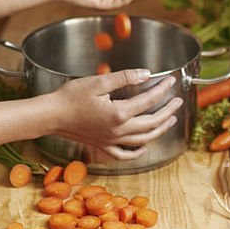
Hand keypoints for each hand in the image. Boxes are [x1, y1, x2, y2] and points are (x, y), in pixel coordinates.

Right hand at [48, 69, 182, 159]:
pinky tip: (145, 146)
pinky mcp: (103, 145)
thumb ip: (125, 78)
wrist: (51, 115)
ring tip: (170, 120)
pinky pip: (125, 154)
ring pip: (143, 139)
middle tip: (178, 101)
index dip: (162, 89)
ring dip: (160, 130)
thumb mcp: (99, 81)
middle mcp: (118, 130)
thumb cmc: (71, 96)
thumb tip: (146, 74)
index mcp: (118, 113)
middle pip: (151, 123)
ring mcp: (111, 141)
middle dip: (168, 111)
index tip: (170, 81)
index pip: (148, 100)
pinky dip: (138, 151)